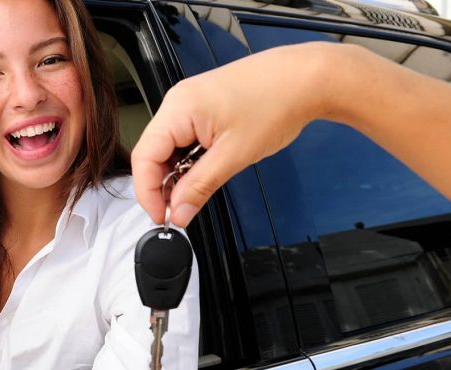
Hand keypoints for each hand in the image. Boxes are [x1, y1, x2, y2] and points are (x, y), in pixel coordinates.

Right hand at [132, 42, 344, 226]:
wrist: (306, 79)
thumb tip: (179, 212)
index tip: (163, 217)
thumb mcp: (235, 155)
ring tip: (199, 189)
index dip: (148, 192)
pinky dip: (191, 159)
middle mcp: (178, 102)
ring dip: (179, 173)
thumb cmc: (276, 103)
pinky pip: (184, 138)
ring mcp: (190, 102)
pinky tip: (207, 169)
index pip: (144, 157)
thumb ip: (200, 186)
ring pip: (169, 147)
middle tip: (181, 210)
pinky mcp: (203, 106)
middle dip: (163, 185)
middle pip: (153, 152)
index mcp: (178, 109)